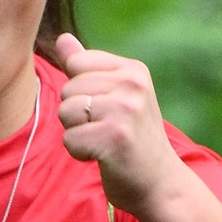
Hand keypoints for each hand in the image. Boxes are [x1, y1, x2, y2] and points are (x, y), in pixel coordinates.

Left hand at [50, 30, 184, 218]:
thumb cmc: (133, 140)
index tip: (104, 110)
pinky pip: (69, 139)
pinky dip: (79, 153)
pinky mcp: (115, 137)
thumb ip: (88, 68)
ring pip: (66, 112)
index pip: (77, 63)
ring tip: (104, 142)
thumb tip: (62, 38)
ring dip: (77, 134)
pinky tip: (103, 157)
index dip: (80, 91)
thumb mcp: (116, 97)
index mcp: (133, 70)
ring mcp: (125, 109)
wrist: (160, 184)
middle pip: (68, 89)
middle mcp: (132, 85)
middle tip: (106, 131)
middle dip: (77, 116)